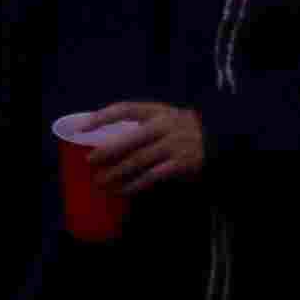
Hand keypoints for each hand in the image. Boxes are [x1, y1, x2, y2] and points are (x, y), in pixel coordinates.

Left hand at [86, 101, 205, 194]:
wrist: (217, 143)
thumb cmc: (182, 132)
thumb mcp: (165, 121)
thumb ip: (142, 127)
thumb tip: (104, 143)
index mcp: (159, 111)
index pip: (126, 109)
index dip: (102, 117)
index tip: (82, 128)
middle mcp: (167, 126)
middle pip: (130, 139)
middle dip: (107, 151)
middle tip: (90, 161)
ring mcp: (175, 145)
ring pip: (138, 160)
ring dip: (116, 173)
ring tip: (101, 181)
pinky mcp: (181, 163)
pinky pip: (152, 176)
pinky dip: (134, 185)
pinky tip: (122, 190)